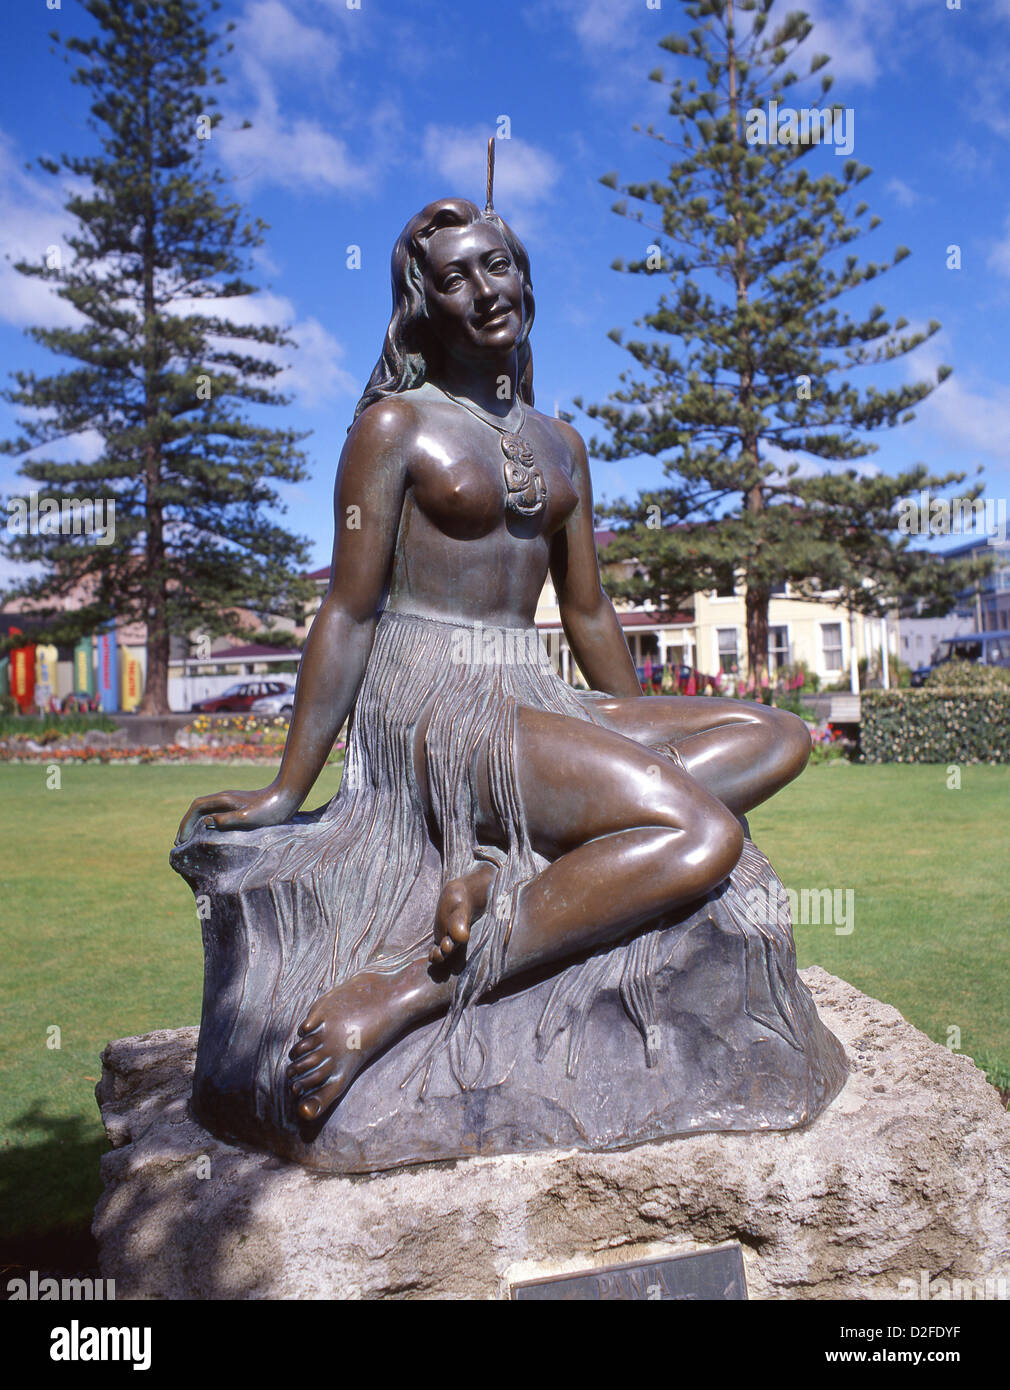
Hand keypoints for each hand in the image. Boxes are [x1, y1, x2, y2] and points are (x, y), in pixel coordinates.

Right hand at [175, 783, 297, 844]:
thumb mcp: (249, 818)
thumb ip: (227, 820)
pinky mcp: (239, 806)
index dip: (186, 822)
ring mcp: (232, 801)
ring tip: (190, 841)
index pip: (197, 807)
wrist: (288, 797)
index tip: (181, 840)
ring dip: (195, 823)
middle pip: (198, 808)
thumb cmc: (270, 809)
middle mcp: (225, 798)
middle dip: (187, 824)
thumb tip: (206, 823)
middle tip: (179, 843)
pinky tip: (210, 835)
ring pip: (206, 810)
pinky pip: (215, 813)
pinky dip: (207, 823)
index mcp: (224, 799)